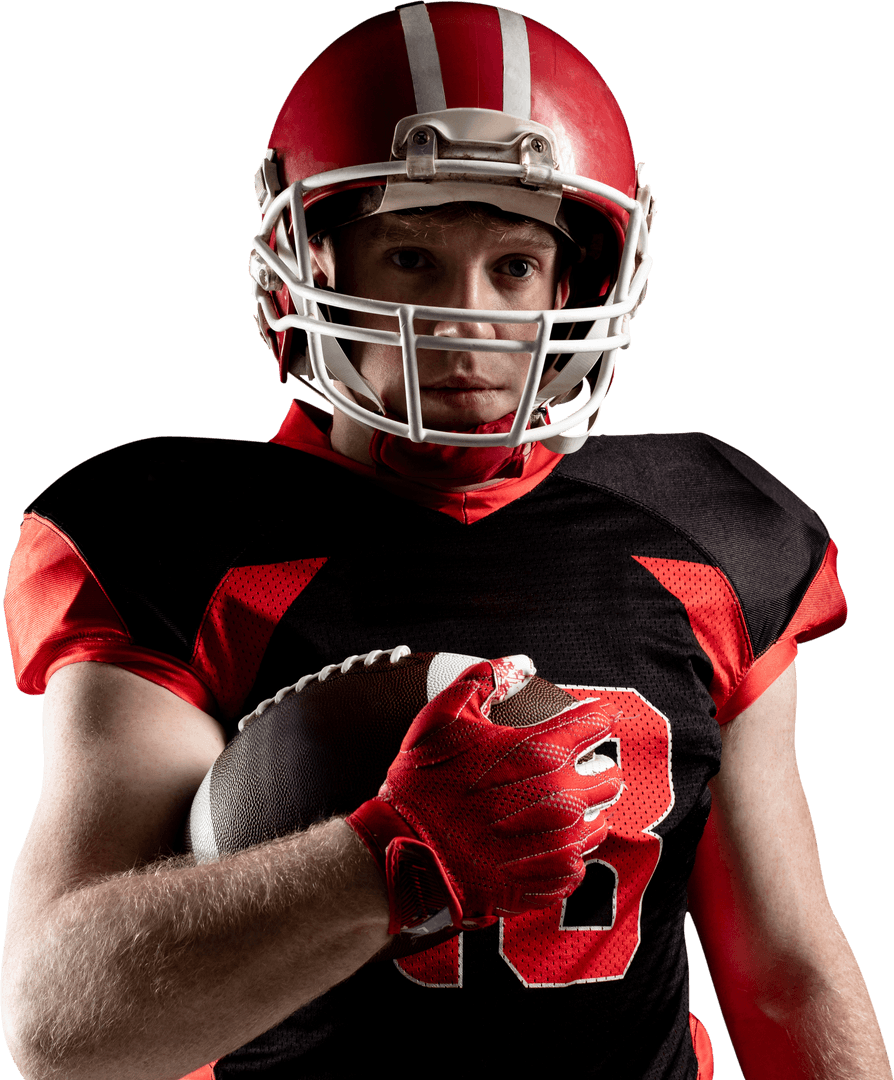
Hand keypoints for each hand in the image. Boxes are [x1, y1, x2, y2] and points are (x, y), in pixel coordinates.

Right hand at [347, 658, 621, 934]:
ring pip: (599, 823)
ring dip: (584, 813)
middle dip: (597, 767)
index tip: (592, 716)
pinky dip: (564, 854)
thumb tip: (522, 665)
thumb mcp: (444, 715)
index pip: (597, 722)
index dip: (597, 714)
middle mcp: (561, 799)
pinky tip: (539, 845)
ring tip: (554, 808)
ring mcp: (559, 846)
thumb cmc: (422, 782)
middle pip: (611, 777)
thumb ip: (486, 679)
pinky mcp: (550, 883)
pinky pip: (577, 865)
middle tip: (572, 767)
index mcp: (541, 752)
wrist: (403, 853)